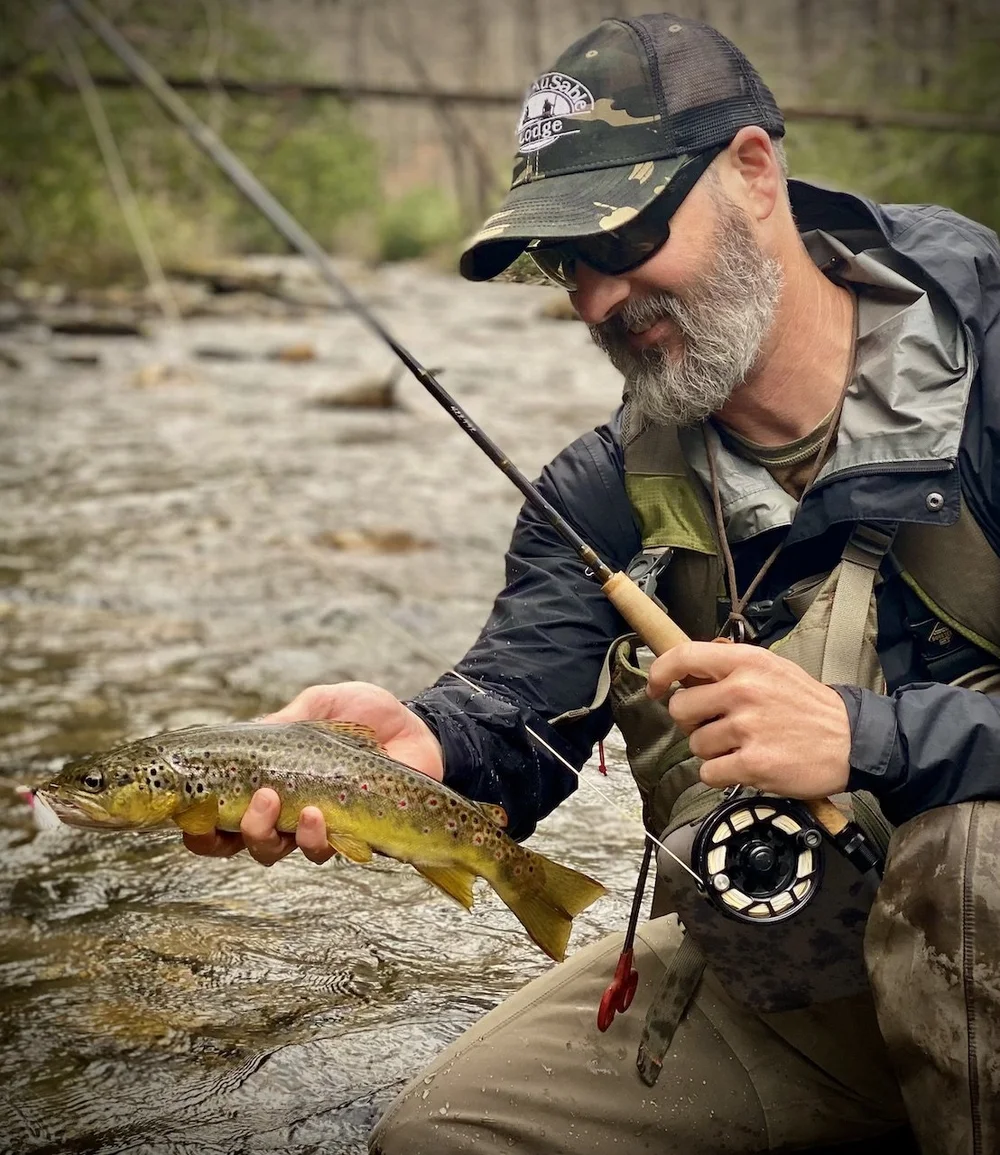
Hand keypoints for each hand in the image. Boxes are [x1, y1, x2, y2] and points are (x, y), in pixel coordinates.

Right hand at [183, 681, 443, 865]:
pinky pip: (323, 852)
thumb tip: (246, 734)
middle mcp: (284, 812)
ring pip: (272, 852)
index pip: (216, 811)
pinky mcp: (352, 838)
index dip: (194, 821)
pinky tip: (319, 815)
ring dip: (266, 833)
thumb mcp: (317, 705)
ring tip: (280, 803)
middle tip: (253, 799)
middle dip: (228, 831)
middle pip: (236, 842)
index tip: (185, 811)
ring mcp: (317, 829)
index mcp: (268, 779)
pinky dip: (315, 837)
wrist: (421, 728)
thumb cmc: (367, 714)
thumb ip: (282, 721)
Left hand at [647, 642, 850, 798]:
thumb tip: (686, 674)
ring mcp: (747, 728)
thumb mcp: (772, 669)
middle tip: (716, 726)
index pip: (683, 656)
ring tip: (742, 746)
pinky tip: (745, 765)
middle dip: (692, 722)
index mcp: (746, 662)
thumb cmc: (808, 706)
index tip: (655, 687)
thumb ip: (730, 668)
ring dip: (712, 751)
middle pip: (680, 708)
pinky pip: (709, 773)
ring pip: (695, 744)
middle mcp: (743, 690)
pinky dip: (721, 774)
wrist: (852, 740)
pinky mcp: (753, 764)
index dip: (659, 672)